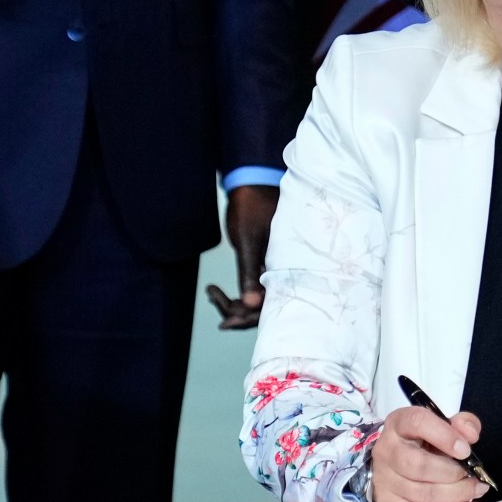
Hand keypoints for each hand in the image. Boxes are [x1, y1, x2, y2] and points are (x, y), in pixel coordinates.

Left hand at [206, 184, 277, 328]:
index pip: (273, 305)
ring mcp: (275, 266)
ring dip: (236, 302)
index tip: (224, 320)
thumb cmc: (252, 206)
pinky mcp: (266, 262)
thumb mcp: (248, 240)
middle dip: (238, 311)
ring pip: (258, 297)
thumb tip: (250, 305)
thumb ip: (249, 273)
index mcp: (288, 264)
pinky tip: (217, 290)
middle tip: (215, 298)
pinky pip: (254, 286)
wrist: (252, 180)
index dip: (248, 318)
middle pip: (265, 306)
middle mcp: (285, 269)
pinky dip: (238, 292)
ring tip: (213, 293)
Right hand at [371, 403, 492, 501]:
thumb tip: (470, 435)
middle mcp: (387, 450)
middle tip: (474, 476)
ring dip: (457, 495)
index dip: (445, 436)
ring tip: (477, 491)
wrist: (395, 460)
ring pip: (423, 494)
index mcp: (399, 423)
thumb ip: (462, 424)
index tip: (465, 450)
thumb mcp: (443, 424)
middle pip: (419, 466)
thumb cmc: (423, 441)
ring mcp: (385, 479)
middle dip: (453, 474)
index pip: (418, 423)